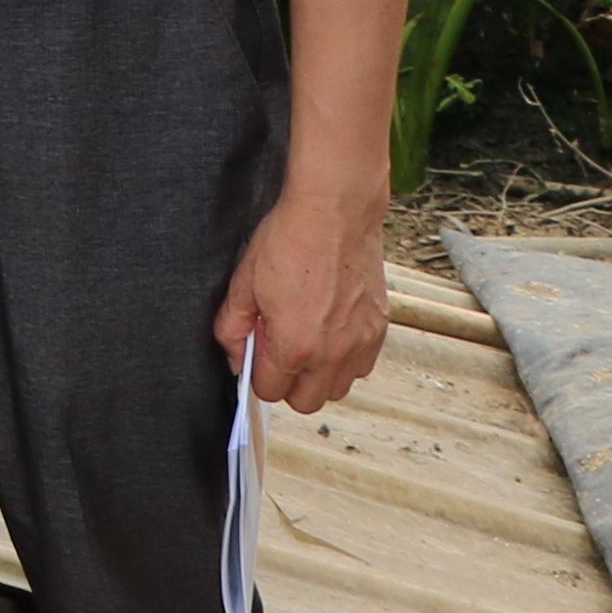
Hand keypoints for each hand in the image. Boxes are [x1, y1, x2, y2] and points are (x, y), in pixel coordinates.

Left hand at [216, 179, 390, 416]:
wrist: (334, 210)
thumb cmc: (289, 241)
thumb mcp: (244, 282)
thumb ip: (232, 328)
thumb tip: (235, 356)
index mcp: (294, 346)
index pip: (270, 391)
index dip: (257, 372)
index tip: (257, 349)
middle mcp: (332, 354)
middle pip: (306, 402)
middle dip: (287, 383)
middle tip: (279, 348)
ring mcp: (360, 342)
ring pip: (338, 388)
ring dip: (319, 375)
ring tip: (307, 339)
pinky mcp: (379, 328)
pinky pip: (362, 366)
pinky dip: (346, 359)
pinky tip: (332, 329)